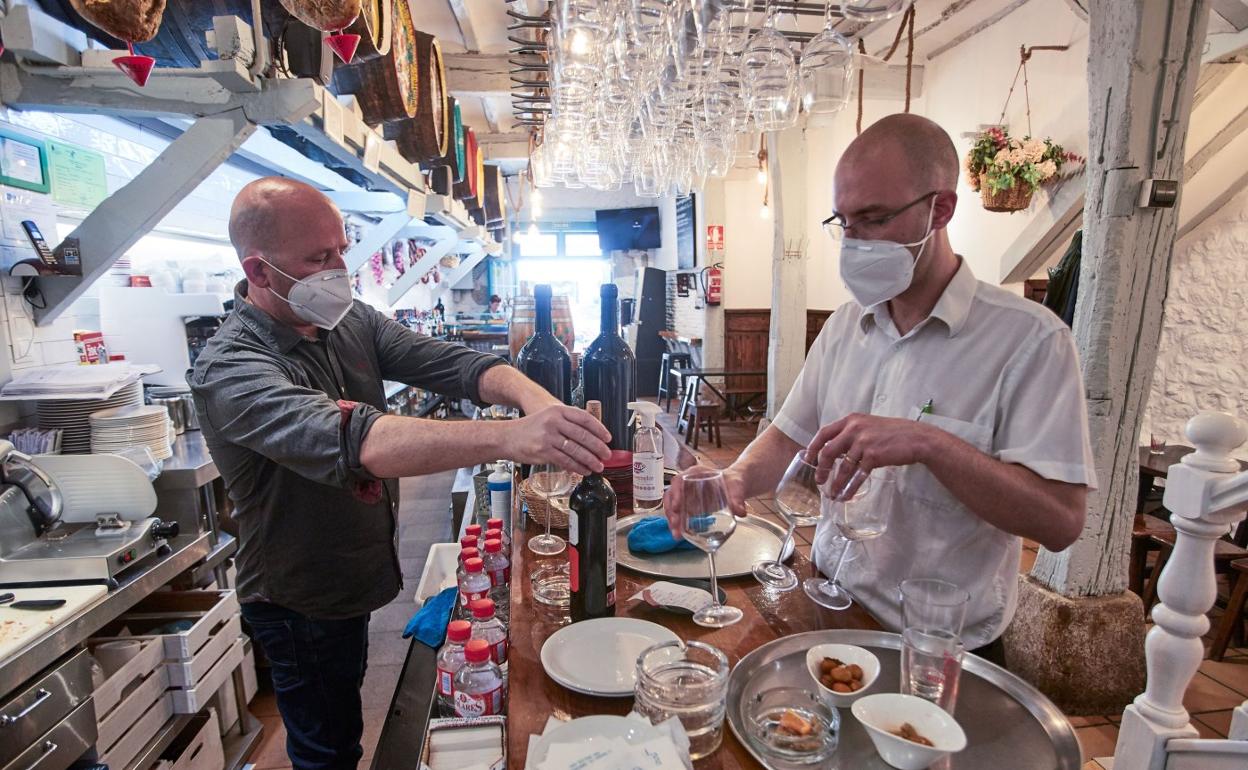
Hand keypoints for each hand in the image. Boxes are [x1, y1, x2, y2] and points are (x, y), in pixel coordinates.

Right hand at [501, 405, 610, 475]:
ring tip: (598, 466)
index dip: (599, 429)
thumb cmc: (530, 428)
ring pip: (576, 450)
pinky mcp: (544, 451)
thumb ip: (568, 422)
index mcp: (557, 410)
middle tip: (607, 455)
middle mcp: (554, 421)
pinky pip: (566, 461)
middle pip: (583, 435)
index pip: (584, 418)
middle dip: (598, 447)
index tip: (608, 438)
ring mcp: (548, 437)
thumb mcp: (548, 417)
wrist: (507, 437)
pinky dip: (578, 467)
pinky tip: (584, 470)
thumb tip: (591, 435)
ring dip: (590, 460)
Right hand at [664, 465, 746, 538]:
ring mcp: (685, 494)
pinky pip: (678, 513)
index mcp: (695, 473)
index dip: (675, 493)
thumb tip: (740, 511)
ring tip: (676, 533)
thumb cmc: (733, 482)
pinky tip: (679, 533)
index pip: (679, 480)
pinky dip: (677, 523)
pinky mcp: (687, 505)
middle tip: (676, 524)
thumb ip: (737, 499)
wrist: (735, 487)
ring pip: (672, 506)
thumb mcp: (736, 488)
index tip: (677, 506)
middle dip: (671, 511)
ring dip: (672, 520)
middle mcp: (686, 483)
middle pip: (671, 495)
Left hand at [809, 413, 938, 497]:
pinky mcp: (874, 455)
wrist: (917, 438)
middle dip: (822, 469)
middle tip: (819, 481)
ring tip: (832, 494)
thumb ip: (852, 434)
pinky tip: (846, 495)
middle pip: (828, 451)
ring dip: (836, 483)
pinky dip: (850, 487)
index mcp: (851, 420)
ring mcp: (864, 442)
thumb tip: (835, 450)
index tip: (808, 459)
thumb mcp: (869, 426)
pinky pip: (857, 475)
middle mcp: (854, 428)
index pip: (824, 433)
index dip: (813, 447)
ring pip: (843, 467)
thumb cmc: (894, 433)